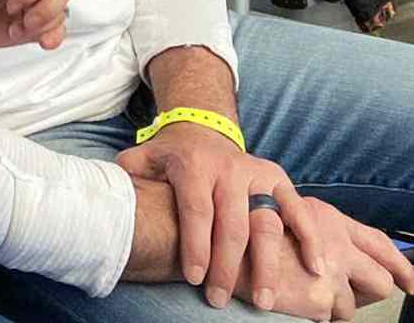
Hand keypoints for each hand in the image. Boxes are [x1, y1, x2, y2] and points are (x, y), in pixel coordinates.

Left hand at [0, 0, 70, 50]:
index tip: (10, 6)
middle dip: (46, 9)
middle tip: (26, 21)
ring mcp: (39, 3)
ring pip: (61, 10)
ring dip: (42, 26)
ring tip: (16, 30)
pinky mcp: (40, 24)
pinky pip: (58, 29)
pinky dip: (54, 37)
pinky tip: (43, 42)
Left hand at [118, 122, 322, 310]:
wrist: (202, 129)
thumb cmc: (169, 157)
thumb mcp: (144, 159)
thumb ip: (129, 176)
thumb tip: (113, 197)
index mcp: (193, 166)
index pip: (196, 210)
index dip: (197, 245)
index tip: (196, 278)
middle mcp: (228, 169)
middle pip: (232, 224)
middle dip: (227, 266)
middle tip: (220, 299)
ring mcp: (256, 173)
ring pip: (267, 222)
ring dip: (268, 264)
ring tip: (264, 300)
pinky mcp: (278, 179)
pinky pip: (298, 210)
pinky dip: (310, 238)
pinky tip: (316, 268)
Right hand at [235, 198, 413, 318]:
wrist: (205, 242)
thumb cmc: (232, 229)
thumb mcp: (275, 213)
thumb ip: (304, 227)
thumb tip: (327, 253)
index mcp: (325, 216)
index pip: (378, 243)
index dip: (399, 266)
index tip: (411, 283)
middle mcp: (334, 240)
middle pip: (380, 280)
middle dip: (370, 294)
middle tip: (352, 298)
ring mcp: (328, 269)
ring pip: (352, 306)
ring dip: (335, 308)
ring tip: (304, 301)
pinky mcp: (317, 296)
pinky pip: (328, 318)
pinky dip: (311, 316)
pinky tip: (288, 305)